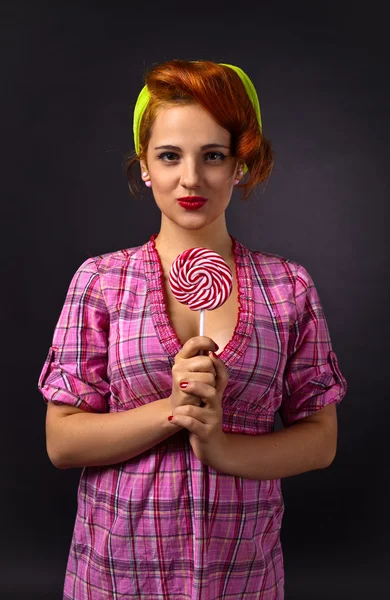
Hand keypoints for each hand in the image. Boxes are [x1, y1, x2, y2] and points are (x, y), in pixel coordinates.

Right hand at [169, 336, 218, 412]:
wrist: (183, 410)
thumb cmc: (197, 390)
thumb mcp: (208, 373)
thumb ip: (214, 362)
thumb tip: (213, 354)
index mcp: (183, 357)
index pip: (195, 341)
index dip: (207, 342)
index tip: (214, 348)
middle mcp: (179, 363)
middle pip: (207, 360)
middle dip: (212, 372)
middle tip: (204, 380)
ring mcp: (179, 373)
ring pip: (209, 372)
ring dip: (211, 383)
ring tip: (202, 389)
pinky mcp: (182, 384)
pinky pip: (206, 383)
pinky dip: (208, 390)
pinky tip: (199, 395)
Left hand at [170, 350, 228, 467]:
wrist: (213, 448)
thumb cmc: (205, 420)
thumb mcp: (207, 402)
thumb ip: (203, 384)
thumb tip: (200, 359)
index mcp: (216, 396)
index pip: (222, 377)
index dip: (219, 365)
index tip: (211, 354)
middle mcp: (216, 406)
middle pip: (212, 392)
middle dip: (197, 386)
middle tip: (182, 385)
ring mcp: (212, 420)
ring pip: (199, 410)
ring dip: (185, 408)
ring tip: (175, 410)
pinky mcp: (206, 433)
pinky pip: (192, 424)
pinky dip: (181, 420)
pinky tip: (172, 419)